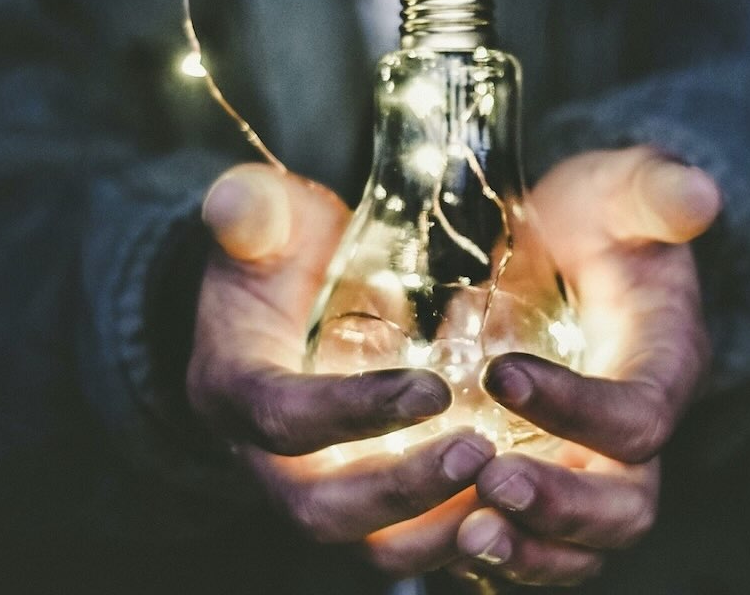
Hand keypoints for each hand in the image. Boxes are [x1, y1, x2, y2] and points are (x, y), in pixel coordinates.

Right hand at [188, 163, 495, 572]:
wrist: (288, 298)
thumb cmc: (282, 254)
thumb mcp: (266, 220)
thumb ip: (253, 211)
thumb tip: (236, 203)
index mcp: (233, 389)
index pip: (281, 417)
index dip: (352, 412)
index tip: (433, 389)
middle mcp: (266, 459)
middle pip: (321, 509)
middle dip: (401, 491)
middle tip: (480, 452)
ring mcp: (316, 489)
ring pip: (368, 546)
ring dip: (437, 530)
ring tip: (509, 490)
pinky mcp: (363, 504)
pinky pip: (406, 543)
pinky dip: (458, 536)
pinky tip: (516, 507)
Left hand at [454, 147, 721, 586]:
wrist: (567, 249)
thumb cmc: (596, 219)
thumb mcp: (620, 190)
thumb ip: (654, 191)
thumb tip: (699, 194)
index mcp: (663, 367)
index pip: (638, 415)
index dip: (578, 407)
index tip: (500, 374)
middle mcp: (633, 435)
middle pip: (624, 506)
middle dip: (561, 507)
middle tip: (491, 483)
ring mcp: (589, 467)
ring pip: (580, 546)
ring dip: (527, 551)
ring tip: (467, 536)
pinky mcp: (545, 481)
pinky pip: (532, 545)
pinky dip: (496, 556)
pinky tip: (440, 539)